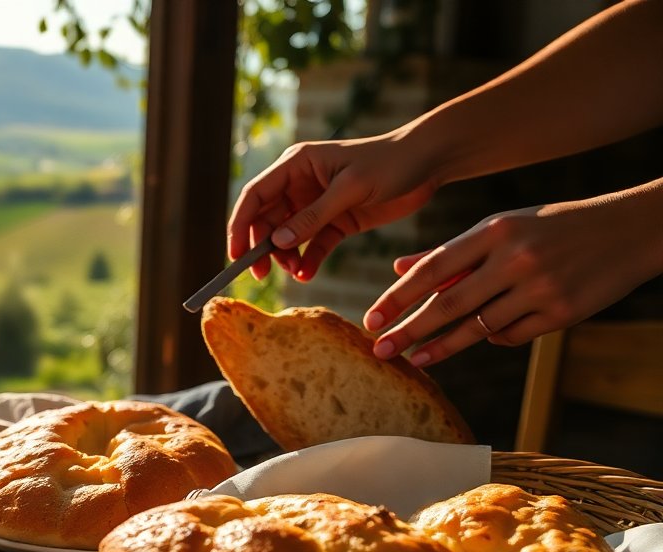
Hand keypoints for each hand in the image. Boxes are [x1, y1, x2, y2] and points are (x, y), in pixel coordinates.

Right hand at [228, 131, 441, 280]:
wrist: (429, 163)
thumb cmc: (390, 163)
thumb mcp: (350, 189)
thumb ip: (313, 216)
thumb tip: (277, 241)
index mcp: (296, 164)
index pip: (255, 196)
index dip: (240, 224)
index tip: (235, 254)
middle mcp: (300, 185)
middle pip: (266, 220)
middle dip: (261, 247)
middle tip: (260, 274)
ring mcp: (317, 205)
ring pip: (287, 236)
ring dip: (285, 257)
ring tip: (295, 272)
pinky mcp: (336, 221)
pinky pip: (312, 245)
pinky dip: (308, 260)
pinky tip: (308, 273)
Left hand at [364, 180, 662, 366]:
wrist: (629, 230)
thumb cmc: (553, 227)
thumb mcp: (501, 227)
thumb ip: (451, 252)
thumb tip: (398, 268)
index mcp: (494, 230)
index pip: (432, 268)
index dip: (397, 297)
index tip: (370, 319)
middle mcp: (514, 258)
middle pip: (448, 304)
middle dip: (409, 331)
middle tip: (380, 351)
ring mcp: (539, 287)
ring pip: (477, 326)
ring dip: (442, 346)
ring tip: (416, 359)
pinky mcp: (562, 312)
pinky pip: (510, 336)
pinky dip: (492, 338)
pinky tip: (482, 336)